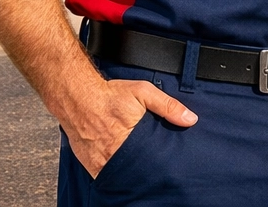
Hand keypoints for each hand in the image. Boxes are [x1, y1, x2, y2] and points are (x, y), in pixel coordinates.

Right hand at [61, 79, 197, 177]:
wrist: (77, 96)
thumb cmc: (109, 95)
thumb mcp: (144, 92)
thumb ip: (168, 106)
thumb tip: (190, 119)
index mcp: (128, 140)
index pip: (150, 160)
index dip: (159, 161)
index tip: (166, 160)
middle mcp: (112, 154)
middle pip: (136, 170)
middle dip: (146, 167)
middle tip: (153, 161)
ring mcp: (99, 161)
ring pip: (120, 174)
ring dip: (129, 170)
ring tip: (138, 163)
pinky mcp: (89, 163)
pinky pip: (104, 175)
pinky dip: (114, 172)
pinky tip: (122, 166)